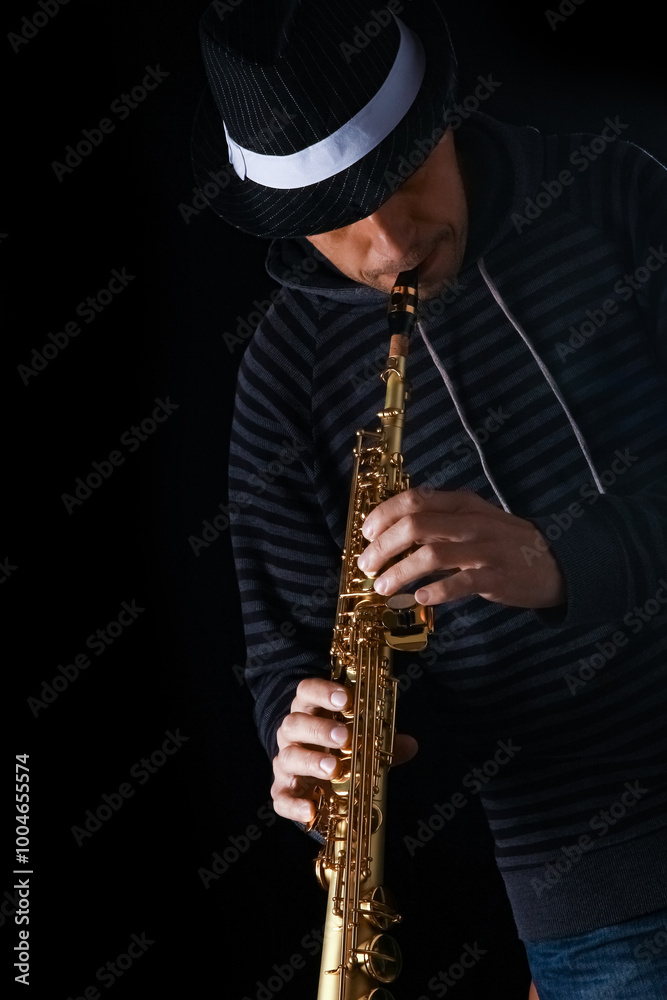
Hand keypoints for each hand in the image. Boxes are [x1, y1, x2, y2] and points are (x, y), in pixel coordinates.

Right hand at [272, 677, 417, 822]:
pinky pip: (281, 798)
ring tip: (334, 768)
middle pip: (295, 723)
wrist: (313, 779)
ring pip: (288, 757)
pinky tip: (310, 810)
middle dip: (320, 728)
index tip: (345, 698)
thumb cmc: (338, 750)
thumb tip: (410, 744)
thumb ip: (382, 741)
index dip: (323, 691)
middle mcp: (292, 735)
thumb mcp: (361, 740)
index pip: (307, 692)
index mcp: (310, 712)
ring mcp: (285, 762)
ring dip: (310, 761)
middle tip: (345, 736)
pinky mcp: (283, 790)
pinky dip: (294, 805)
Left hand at [357, 488, 565, 609]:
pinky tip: (420, 598)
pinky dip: (437, 590)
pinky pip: (462, 582)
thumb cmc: (505, 542)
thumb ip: (439, 522)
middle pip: (416, 525)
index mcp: (463, 504)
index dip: (383, 515)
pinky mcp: (497, 577)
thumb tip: (394, 532)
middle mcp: (472, 522)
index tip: (366, 533)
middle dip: (383, 546)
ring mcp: (485, 549)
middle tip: (367, 565)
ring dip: (401, 571)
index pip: (414, 499)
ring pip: (433, 555)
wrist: (557, 562)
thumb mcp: (473, 520)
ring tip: (384, 586)